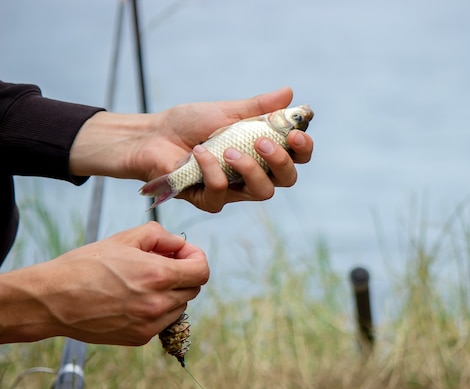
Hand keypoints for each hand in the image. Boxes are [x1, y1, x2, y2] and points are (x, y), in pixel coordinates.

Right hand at [0, 222, 208, 344]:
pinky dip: (157, 310)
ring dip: (171, 293)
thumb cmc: (86, 265)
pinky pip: (162, 322)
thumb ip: (161, 237)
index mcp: (159, 276)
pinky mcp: (139, 338)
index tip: (183, 254)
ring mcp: (150, 324)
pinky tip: (133, 299)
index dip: (196, 258)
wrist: (53, 299)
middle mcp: (159, 304)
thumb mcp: (125, 238)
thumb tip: (180, 245)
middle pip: (193, 289)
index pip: (202, 271)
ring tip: (143, 282)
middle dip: (183, 273)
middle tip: (160, 264)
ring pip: (180, 306)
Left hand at [145, 87, 313, 211]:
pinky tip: (199, 153)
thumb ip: (258, 107)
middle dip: (280, 161)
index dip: (303, 149)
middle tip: (262, 142)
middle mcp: (253, 173)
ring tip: (229, 149)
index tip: (295, 134)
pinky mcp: (210, 200)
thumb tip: (290, 93)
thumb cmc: (189, 123)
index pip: (296, 157)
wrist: (152, 135)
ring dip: (250, 169)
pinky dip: (213, 170)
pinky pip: (222, 193)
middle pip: (287, 179)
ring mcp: (234, 189)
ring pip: (262, 192)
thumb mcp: (226, 110)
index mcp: (262, 151)